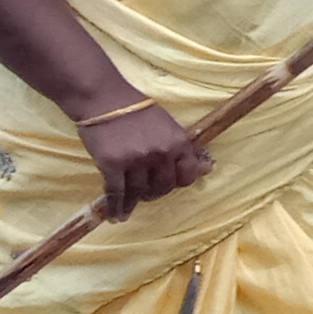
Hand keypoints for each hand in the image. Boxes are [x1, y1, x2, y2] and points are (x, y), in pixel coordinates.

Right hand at [77, 95, 211, 218]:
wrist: (105, 99)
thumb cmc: (138, 110)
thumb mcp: (169, 125)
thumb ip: (184, 148)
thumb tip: (207, 169)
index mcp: (178, 142)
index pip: (188, 175)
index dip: (179, 183)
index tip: (170, 185)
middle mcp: (161, 153)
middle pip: (164, 187)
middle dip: (156, 193)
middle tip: (147, 192)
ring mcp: (136, 160)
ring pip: (140, 192)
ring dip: (135, 202)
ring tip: (130, 207)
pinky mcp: (112, 164)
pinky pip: (117, 193)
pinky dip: (117, 206)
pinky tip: (116, 215)